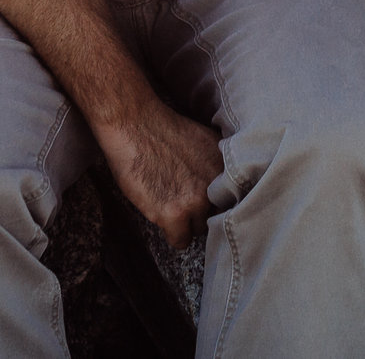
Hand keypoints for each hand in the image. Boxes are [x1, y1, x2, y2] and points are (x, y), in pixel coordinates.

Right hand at [99, 100, 223, 247]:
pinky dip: (172, 235)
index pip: (230, 199)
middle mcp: (217, 185)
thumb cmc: (161, 130)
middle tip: (181, 199)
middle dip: (199, 210)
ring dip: (185, 222)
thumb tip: (219, 190)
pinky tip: (162, 218)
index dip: (213, 199)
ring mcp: (197, 200)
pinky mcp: (175, 214)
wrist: (134, 124)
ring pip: (198, 229)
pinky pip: (181, 241)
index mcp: (227, 167)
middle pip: (215, 215)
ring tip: (168, 204)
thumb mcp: (203, 143)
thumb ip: (215, 167)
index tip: (203, 199)